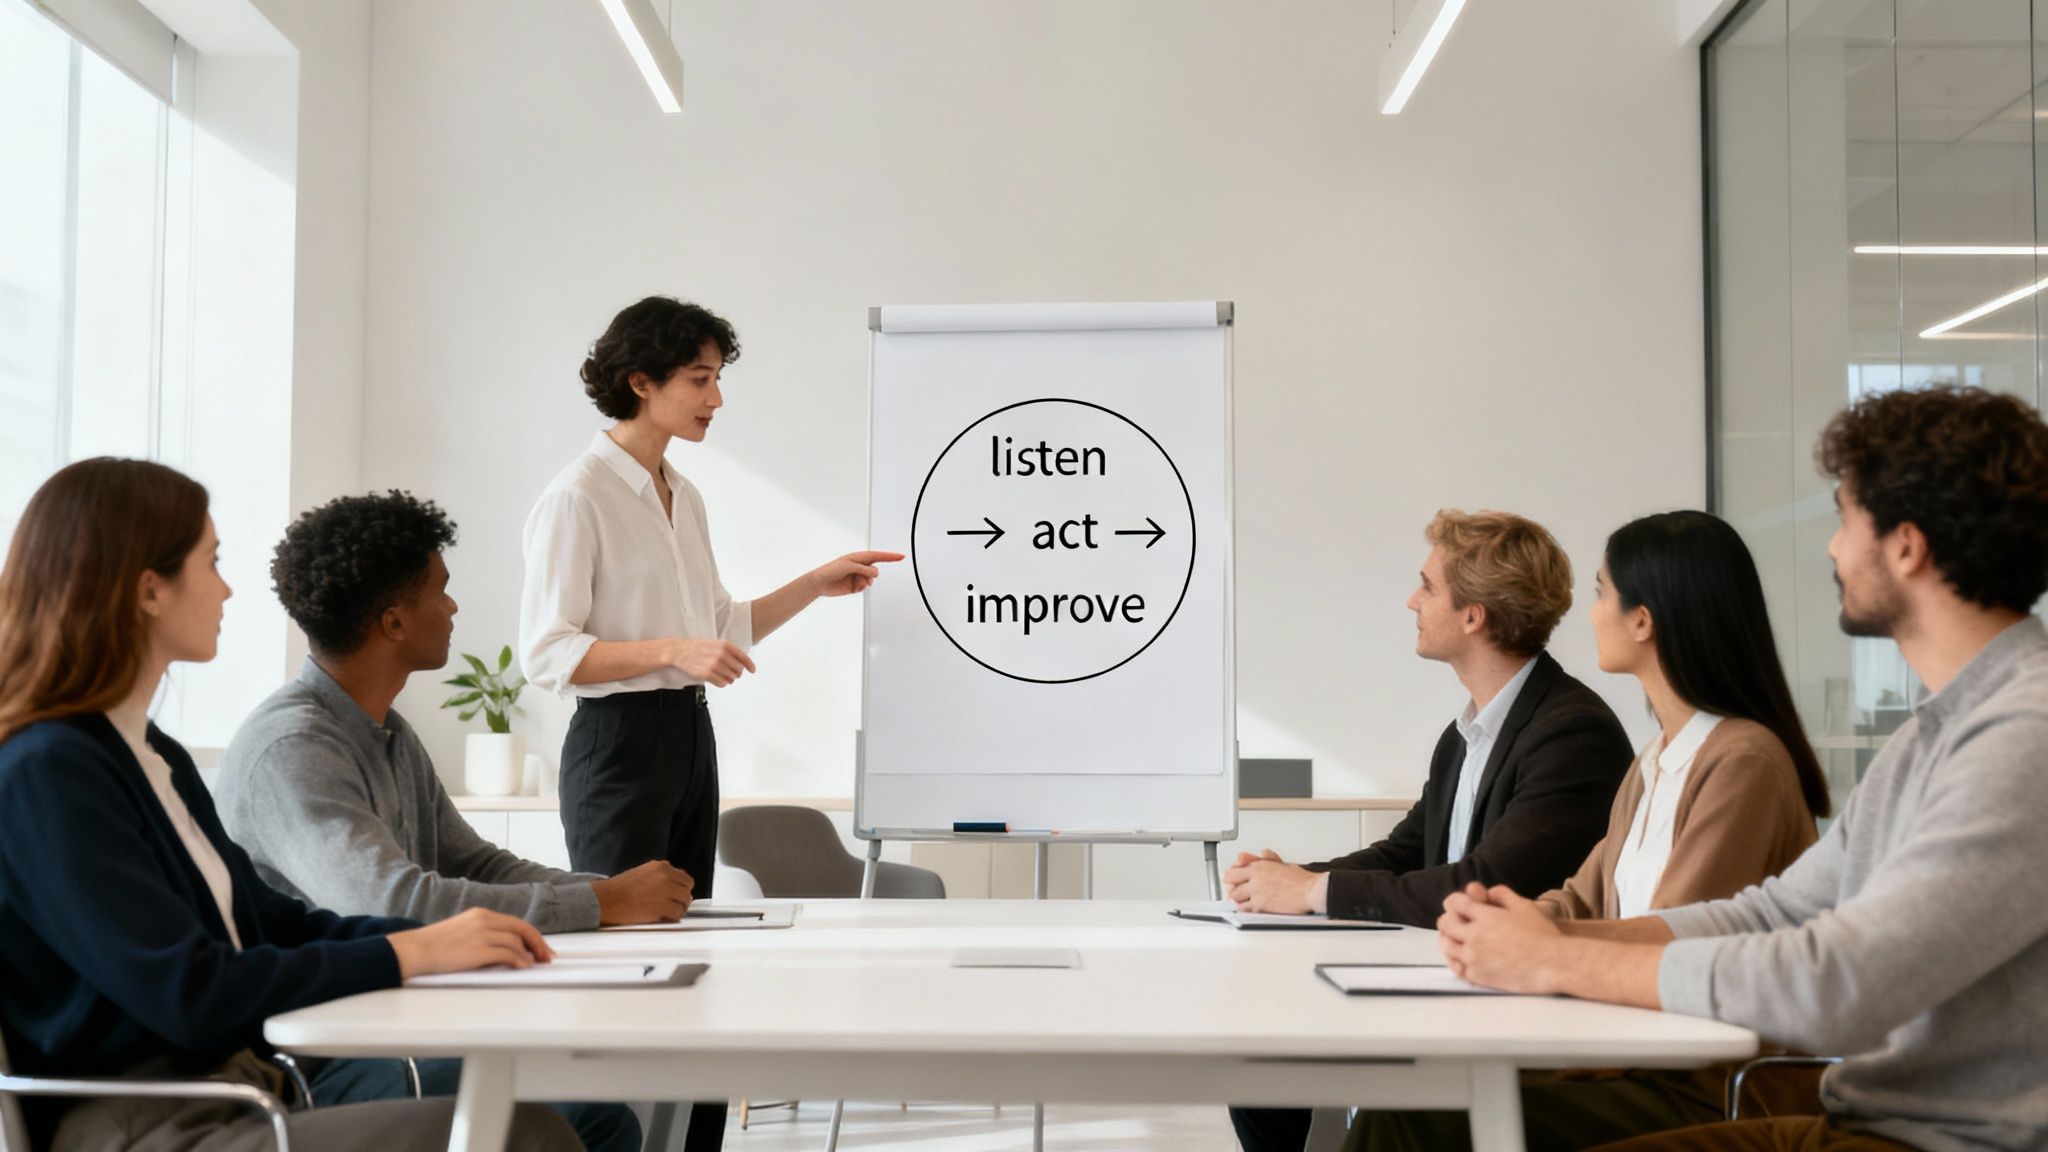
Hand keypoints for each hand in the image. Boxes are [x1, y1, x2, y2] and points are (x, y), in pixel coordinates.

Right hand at [386, 908, 552, 979]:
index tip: (539, 946)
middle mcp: (484, 920)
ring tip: (535, 964)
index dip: (531, 935)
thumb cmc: (433, 946)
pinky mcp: (479, 949)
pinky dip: (520, 961)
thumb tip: (505, 950)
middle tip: (546, 956)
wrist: (414, 950)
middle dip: (537, 943)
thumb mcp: (463, 932)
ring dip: (529, 954)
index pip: (514, 922)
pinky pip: (508, 954)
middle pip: (522, 928)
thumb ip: (484, 935)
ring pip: (517, 941)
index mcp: (480, 914)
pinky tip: (523, 967)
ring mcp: (482, 934)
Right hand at [591, 860, 694, 924]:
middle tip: (673, 905)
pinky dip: (672, 918)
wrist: (605, 900)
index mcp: (660, 866)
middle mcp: (666, 875)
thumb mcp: (641, 873)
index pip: (683, 876)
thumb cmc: (618, 890)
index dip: (679, 888)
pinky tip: (662, 918)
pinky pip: (678, 914)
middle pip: (687, 888)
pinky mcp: (663, 906)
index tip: (675, 895)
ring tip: (666, 913)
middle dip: (681, 897)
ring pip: (685, 901)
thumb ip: (659, 876)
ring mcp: (666, 890)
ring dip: (678, 908)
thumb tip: (672, 886)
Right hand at [667, 638, 755, 686]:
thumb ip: (730, 652)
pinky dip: (721, 683)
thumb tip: (743, 664)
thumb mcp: (716, 644)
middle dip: (736, 673)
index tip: (752, 670)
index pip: (743, 657)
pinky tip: (716, 679)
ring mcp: (714, 664)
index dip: (750, 665)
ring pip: (731, 678)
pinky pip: (722, 684)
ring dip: (728, 679)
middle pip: (739, 670)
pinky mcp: (707, 674)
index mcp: (725, 645)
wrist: (680, 651)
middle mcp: (721, 654)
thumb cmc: (698, 648)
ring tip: (721, 675)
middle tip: (730, 673)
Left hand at [809, 551, 903, 597]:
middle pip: (875, 570)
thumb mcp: (849, 566)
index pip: (878, 556)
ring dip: (865, 582)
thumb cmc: (831, 570)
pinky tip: (853, 587)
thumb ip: (864, 569)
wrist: (820, 583)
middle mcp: (860, 566)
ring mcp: (858, 576)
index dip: (890, 556)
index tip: (901, 556)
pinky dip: (861, 587)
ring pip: (871, 580)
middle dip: (870, 575)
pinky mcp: (856, 586)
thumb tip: (875, 573)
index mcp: (858, 557)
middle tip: (860, 576)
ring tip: (855, 582)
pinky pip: (865, 587)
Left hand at [1222, 850, 1326, 914]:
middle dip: (1231, 886)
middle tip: (1234, 890)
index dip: (1232, 875)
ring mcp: (1257, 892)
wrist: (1310, 891)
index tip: (1235, 879)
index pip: (1233, 869)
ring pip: (1234, 897)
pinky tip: (1249, 908)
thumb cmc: (1301, 880)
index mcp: (1259, 866)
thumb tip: (1262, 854)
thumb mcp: (1282, 864)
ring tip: (1242, 900)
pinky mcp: (1261, 905)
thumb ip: (1269, 859)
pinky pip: (1244, 908)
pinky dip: (1245, 909)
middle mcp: (1255, 878)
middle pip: (1229, 882)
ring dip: (1237, 898)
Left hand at [1436, 882, 1561, 992]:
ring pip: (1447, 946)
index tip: (1458, 904)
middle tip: (1456, 921)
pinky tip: (1460, 958)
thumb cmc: (1543, 936)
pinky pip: (1456, 968)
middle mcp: (1475, 936)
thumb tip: (1488, 893)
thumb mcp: (1524, 906)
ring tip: (1455, 938)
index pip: (1454, 903)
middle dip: (1449, 918)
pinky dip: (1454, 960)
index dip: (1454, 901)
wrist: (1553, 964)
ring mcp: (1474, 958)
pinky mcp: (1479, 976)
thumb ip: (1502, 894)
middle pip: (1445, 923)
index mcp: (1485, 917)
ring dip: (1448, 938)